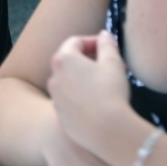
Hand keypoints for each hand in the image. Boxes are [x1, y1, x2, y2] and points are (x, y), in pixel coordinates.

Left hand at [48, 32, 131, 151]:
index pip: (75, 42)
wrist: (107, 130)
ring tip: (106, 86)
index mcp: (63, 60)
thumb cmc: (110, 91)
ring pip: (70, 83)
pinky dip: (82, 98)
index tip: (108, 47)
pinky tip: (99, 105)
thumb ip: (107, 45)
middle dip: (90, 61)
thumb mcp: (113, 63)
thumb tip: (104, 35)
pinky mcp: (61, 118)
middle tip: (110, 66)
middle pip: (70, 62)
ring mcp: (55, 100)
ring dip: (85, 80)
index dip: (93, 41)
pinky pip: (70, 102)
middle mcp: (53, 78)